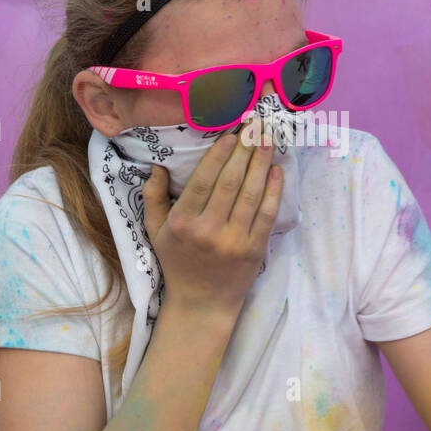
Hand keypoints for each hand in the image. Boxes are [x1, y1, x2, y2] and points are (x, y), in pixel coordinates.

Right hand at [142, 116, 281, 316]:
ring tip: (269, 140)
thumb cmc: (178, 263)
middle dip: (244, 150)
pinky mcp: (254, 251)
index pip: (204, 180)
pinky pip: (268, 215)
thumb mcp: (155, 232)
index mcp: (182, 223)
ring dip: (262, 163)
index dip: (219, 154)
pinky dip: (275, 191)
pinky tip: (277, 171)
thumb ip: (153, 197)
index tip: (231, 134)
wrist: (202, 304)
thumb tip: (158, 164)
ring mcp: (234, 242)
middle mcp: (208, 231)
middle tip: (255, 126)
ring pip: (252, 194)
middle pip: (230, 182)